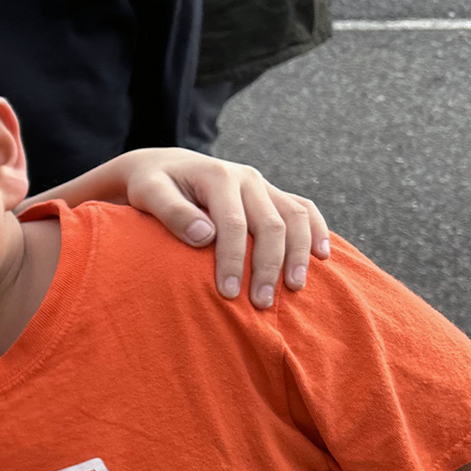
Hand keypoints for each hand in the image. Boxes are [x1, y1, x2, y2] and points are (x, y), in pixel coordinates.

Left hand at [115, 148, 328, 306]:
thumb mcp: (149, 193)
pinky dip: (316, 230)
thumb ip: (172, 212)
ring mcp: (263, 185)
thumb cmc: (152, 185)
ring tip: (294, 288)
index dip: (233, 260)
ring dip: (298, 254)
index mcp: (218, 176)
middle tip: (260, 304)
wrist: (165, 166)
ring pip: (295, 217)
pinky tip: (322, 256)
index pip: (233, 223)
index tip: (228, 292)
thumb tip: (205, 236)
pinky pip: (303, 209)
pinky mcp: (271, 194)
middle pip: (271, 224)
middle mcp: (246, 178)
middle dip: (268, 266)